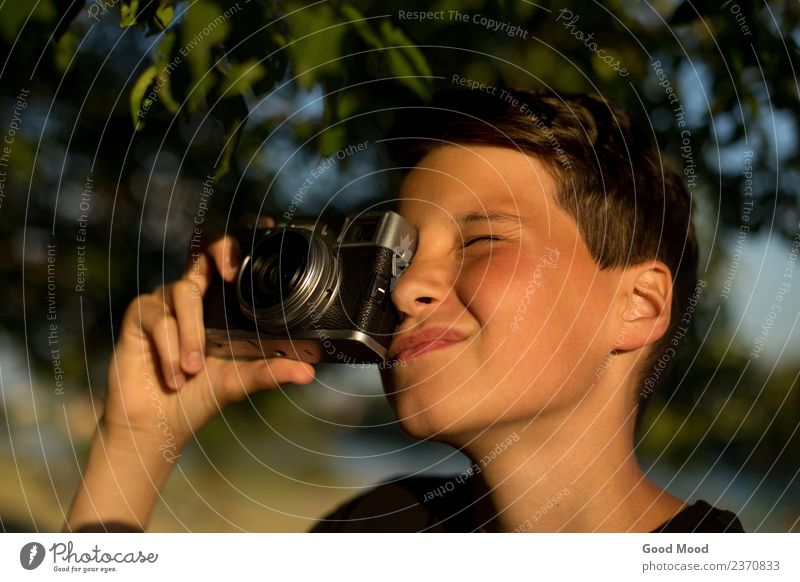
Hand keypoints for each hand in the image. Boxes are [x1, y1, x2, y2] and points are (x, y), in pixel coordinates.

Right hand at [102, 217, 314, 458]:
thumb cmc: (199, 395)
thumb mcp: (240, 381)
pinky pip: (158, 320)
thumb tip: (308, 372)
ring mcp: (163, 301)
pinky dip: (170, 351)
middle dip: (220, 251)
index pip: (228, 257)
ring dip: (192, 336)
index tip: (266, 226)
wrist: (158, 423)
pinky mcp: (139, 316)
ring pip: (184, 294)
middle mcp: (192, 293)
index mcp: (218, 302)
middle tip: (234, 274)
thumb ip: (270, 372)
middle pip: (204, 250)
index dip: (243, 237)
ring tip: (195, 369)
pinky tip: (175, 377)